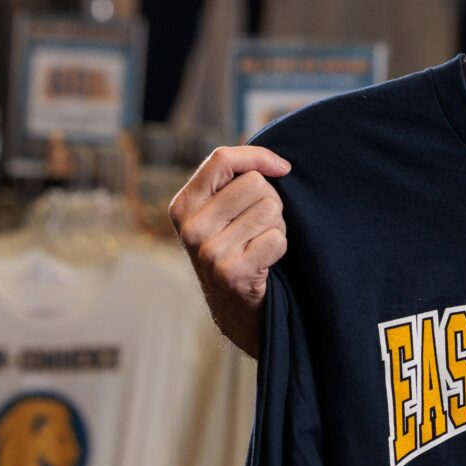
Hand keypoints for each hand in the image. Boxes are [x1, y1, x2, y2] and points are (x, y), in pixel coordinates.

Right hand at [168, 146, 291, 358]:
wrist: (235, 309)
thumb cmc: (234, 249)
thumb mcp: (219, 214)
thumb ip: (232, 182)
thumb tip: (276, 162)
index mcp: (182, 206)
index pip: (221, 158)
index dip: (258, 156)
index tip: (282, 168)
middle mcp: (190, 227)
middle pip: (255, 183)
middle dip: (271, 201)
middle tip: (260, 227)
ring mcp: (209, 251)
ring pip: (270, 209)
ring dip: (277, 226)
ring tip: (260, 244)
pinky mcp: (232, 272)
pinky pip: (277, 238)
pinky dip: (280, 247)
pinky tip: (265, 262)